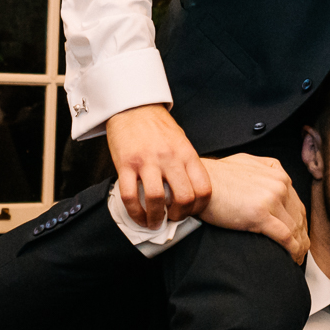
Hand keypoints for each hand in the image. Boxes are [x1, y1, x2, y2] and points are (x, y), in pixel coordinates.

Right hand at [107, 105, 210, 226]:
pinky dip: (135, 213)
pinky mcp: (125, 164)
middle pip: (183, 198)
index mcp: (187, 154)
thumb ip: (186, 165)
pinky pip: (130, 196)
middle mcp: (170, 158)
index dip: (199, 207)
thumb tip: (189, 193)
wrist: (133, 107)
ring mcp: (147, 161)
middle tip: (173, 219)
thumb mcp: (182, 142)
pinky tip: (138, 217)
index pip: (203, 188)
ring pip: (156, 200)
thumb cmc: (158, 127)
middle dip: (179, 216)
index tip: (191, 212)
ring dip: (156, 218)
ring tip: (154, 223)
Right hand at [196, 154, 307, 262]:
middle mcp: (279, 184)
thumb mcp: (247, 163)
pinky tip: (292, 258)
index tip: (299, 235)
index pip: (297, 203)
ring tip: (297, 259)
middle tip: (299, 251)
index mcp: (278, 173)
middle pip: (299, 216)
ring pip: (295, 228)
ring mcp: (271, 198)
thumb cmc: (215, 177)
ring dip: (299, 246)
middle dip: (302, 236)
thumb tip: (275, 178)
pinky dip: (292, 250)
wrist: (196, 183)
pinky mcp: (260, 214)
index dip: (300, 222)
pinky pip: (285, 236)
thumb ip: (265, 169)